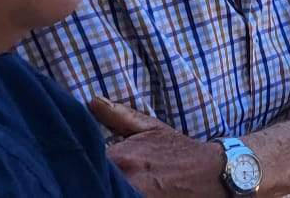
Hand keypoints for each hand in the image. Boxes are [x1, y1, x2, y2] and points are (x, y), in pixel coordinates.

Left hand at [87, 97, 226, 197]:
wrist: (213, 172)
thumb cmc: (179, 151)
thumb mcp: (151, 128)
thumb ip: (119, 116)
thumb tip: (92, 101)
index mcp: (122, 156)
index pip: (86, 160)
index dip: (81, 162)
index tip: (76, 162)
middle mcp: (125, 178)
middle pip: (94, 179)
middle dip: (90, 177)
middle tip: (84, 176)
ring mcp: (134, 195)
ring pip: (105, 190)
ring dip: (101, 186)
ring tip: (100, 182)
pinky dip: (116, 194)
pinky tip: (117, 190)